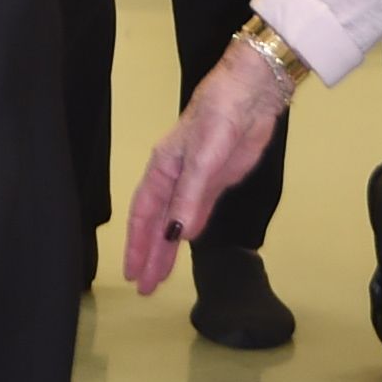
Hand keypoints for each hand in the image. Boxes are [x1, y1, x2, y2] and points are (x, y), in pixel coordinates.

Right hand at [125, 52, 295, 293]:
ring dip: (167, 249)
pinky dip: (188, 231)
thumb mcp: (202, 159)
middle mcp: (175, 178)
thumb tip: (175, 236)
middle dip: (149, 255)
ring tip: (158, 277)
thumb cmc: (218, 117)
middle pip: (157, 223)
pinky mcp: (217, 180)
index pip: (144, 214)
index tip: (131, 271)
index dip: (137, 244)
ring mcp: (197, 181)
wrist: (250, 94)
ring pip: (176, 221)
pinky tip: (182, 246)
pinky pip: (197, 212)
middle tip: (142, 287)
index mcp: (163, 169)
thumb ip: (189, 199)